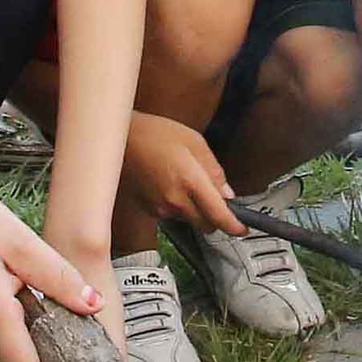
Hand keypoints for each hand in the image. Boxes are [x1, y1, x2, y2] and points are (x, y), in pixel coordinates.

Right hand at [123, 113, 243, 235]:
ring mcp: (160, 208)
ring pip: (189, 219)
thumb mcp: (194, 142)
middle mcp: (175, 200)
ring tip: (184, 181)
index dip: (234, 226)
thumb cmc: (154, 133)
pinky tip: (169, 183)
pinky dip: (177, 205)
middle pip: (206, 224)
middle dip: (215, 216)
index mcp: (190, 181)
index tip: (242, 228)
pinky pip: (172, 214)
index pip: (219, 216)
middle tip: (215, 197)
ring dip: (195, 209)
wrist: (118, 138)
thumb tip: (227, 193)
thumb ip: (214, 170)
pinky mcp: (148, 210)